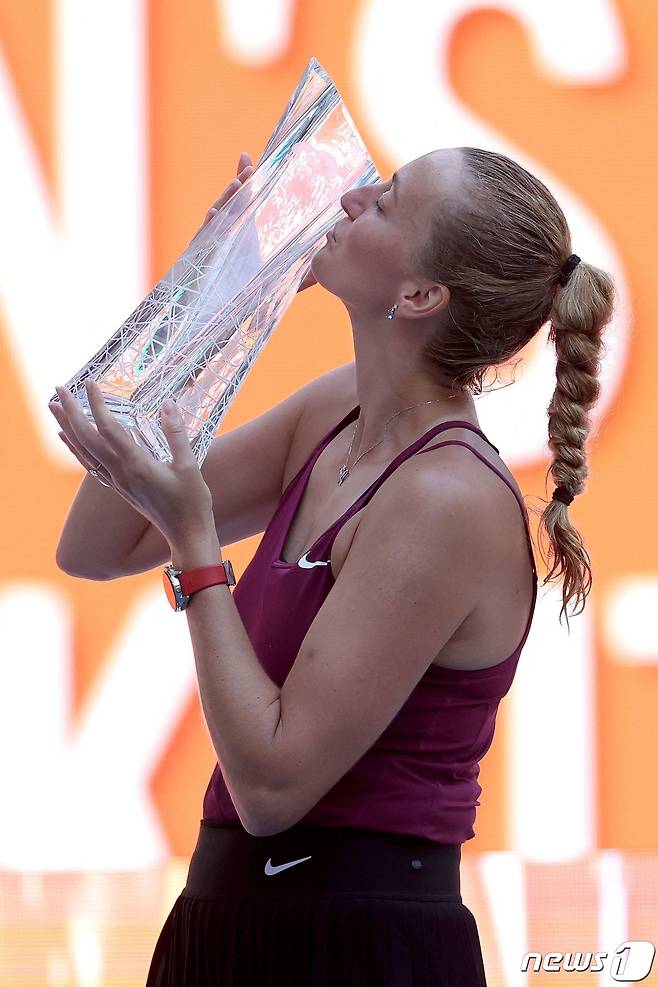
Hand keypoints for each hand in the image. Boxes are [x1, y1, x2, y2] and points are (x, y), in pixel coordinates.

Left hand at [48, 381, 214, 545]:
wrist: (186, 534)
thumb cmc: (191, 501)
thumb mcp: (189, 465)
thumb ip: (176, 434)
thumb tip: (168, 404)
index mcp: (137, 465)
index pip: (109, 429)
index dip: (97, 404)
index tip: (90, 383)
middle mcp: (121, 473)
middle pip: (87, 438)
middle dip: (71, 412)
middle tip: (59, 388)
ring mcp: (117, 481)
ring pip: (83, 451)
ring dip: (67, 427)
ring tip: (53, 406)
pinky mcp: (119, 487)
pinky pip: (89, 463)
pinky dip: (75, 447)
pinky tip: (67, 437)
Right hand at [193, 150, 316, 293]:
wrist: (222, 316)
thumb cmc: (247, 296)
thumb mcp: (278, 280)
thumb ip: (299, 274)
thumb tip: (324, 270)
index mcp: (240, 233)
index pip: (243, 201)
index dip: (245, 180)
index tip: (250, 159)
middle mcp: (225, 234)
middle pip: (230, 203)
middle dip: (239, 184)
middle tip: (249, 167)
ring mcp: (212, 244)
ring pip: (218, 216)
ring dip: (226, 198)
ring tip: (237, 184)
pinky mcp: (201, 256)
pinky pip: (203, 238)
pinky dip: (208, 226)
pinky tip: (214, 213)